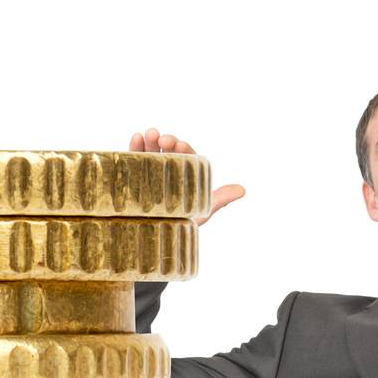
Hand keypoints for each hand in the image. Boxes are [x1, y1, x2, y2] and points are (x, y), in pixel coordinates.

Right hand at [129, 128, 244, 225]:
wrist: (157, 244)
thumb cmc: (181, 226)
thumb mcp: (201, 211)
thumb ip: (219, 198)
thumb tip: (243, 190)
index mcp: (185, 176)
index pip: (186, 157)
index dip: (183, 149)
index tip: (180, 145)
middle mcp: (167, 172)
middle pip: (168, 151)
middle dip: (166, 141)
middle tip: (164, 139)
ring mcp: (150, 173)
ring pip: (151, 152)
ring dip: (150, 140)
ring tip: (149, 133)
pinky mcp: (134, 177)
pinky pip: (134, 160)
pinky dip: (134, 148)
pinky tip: (136, 137)